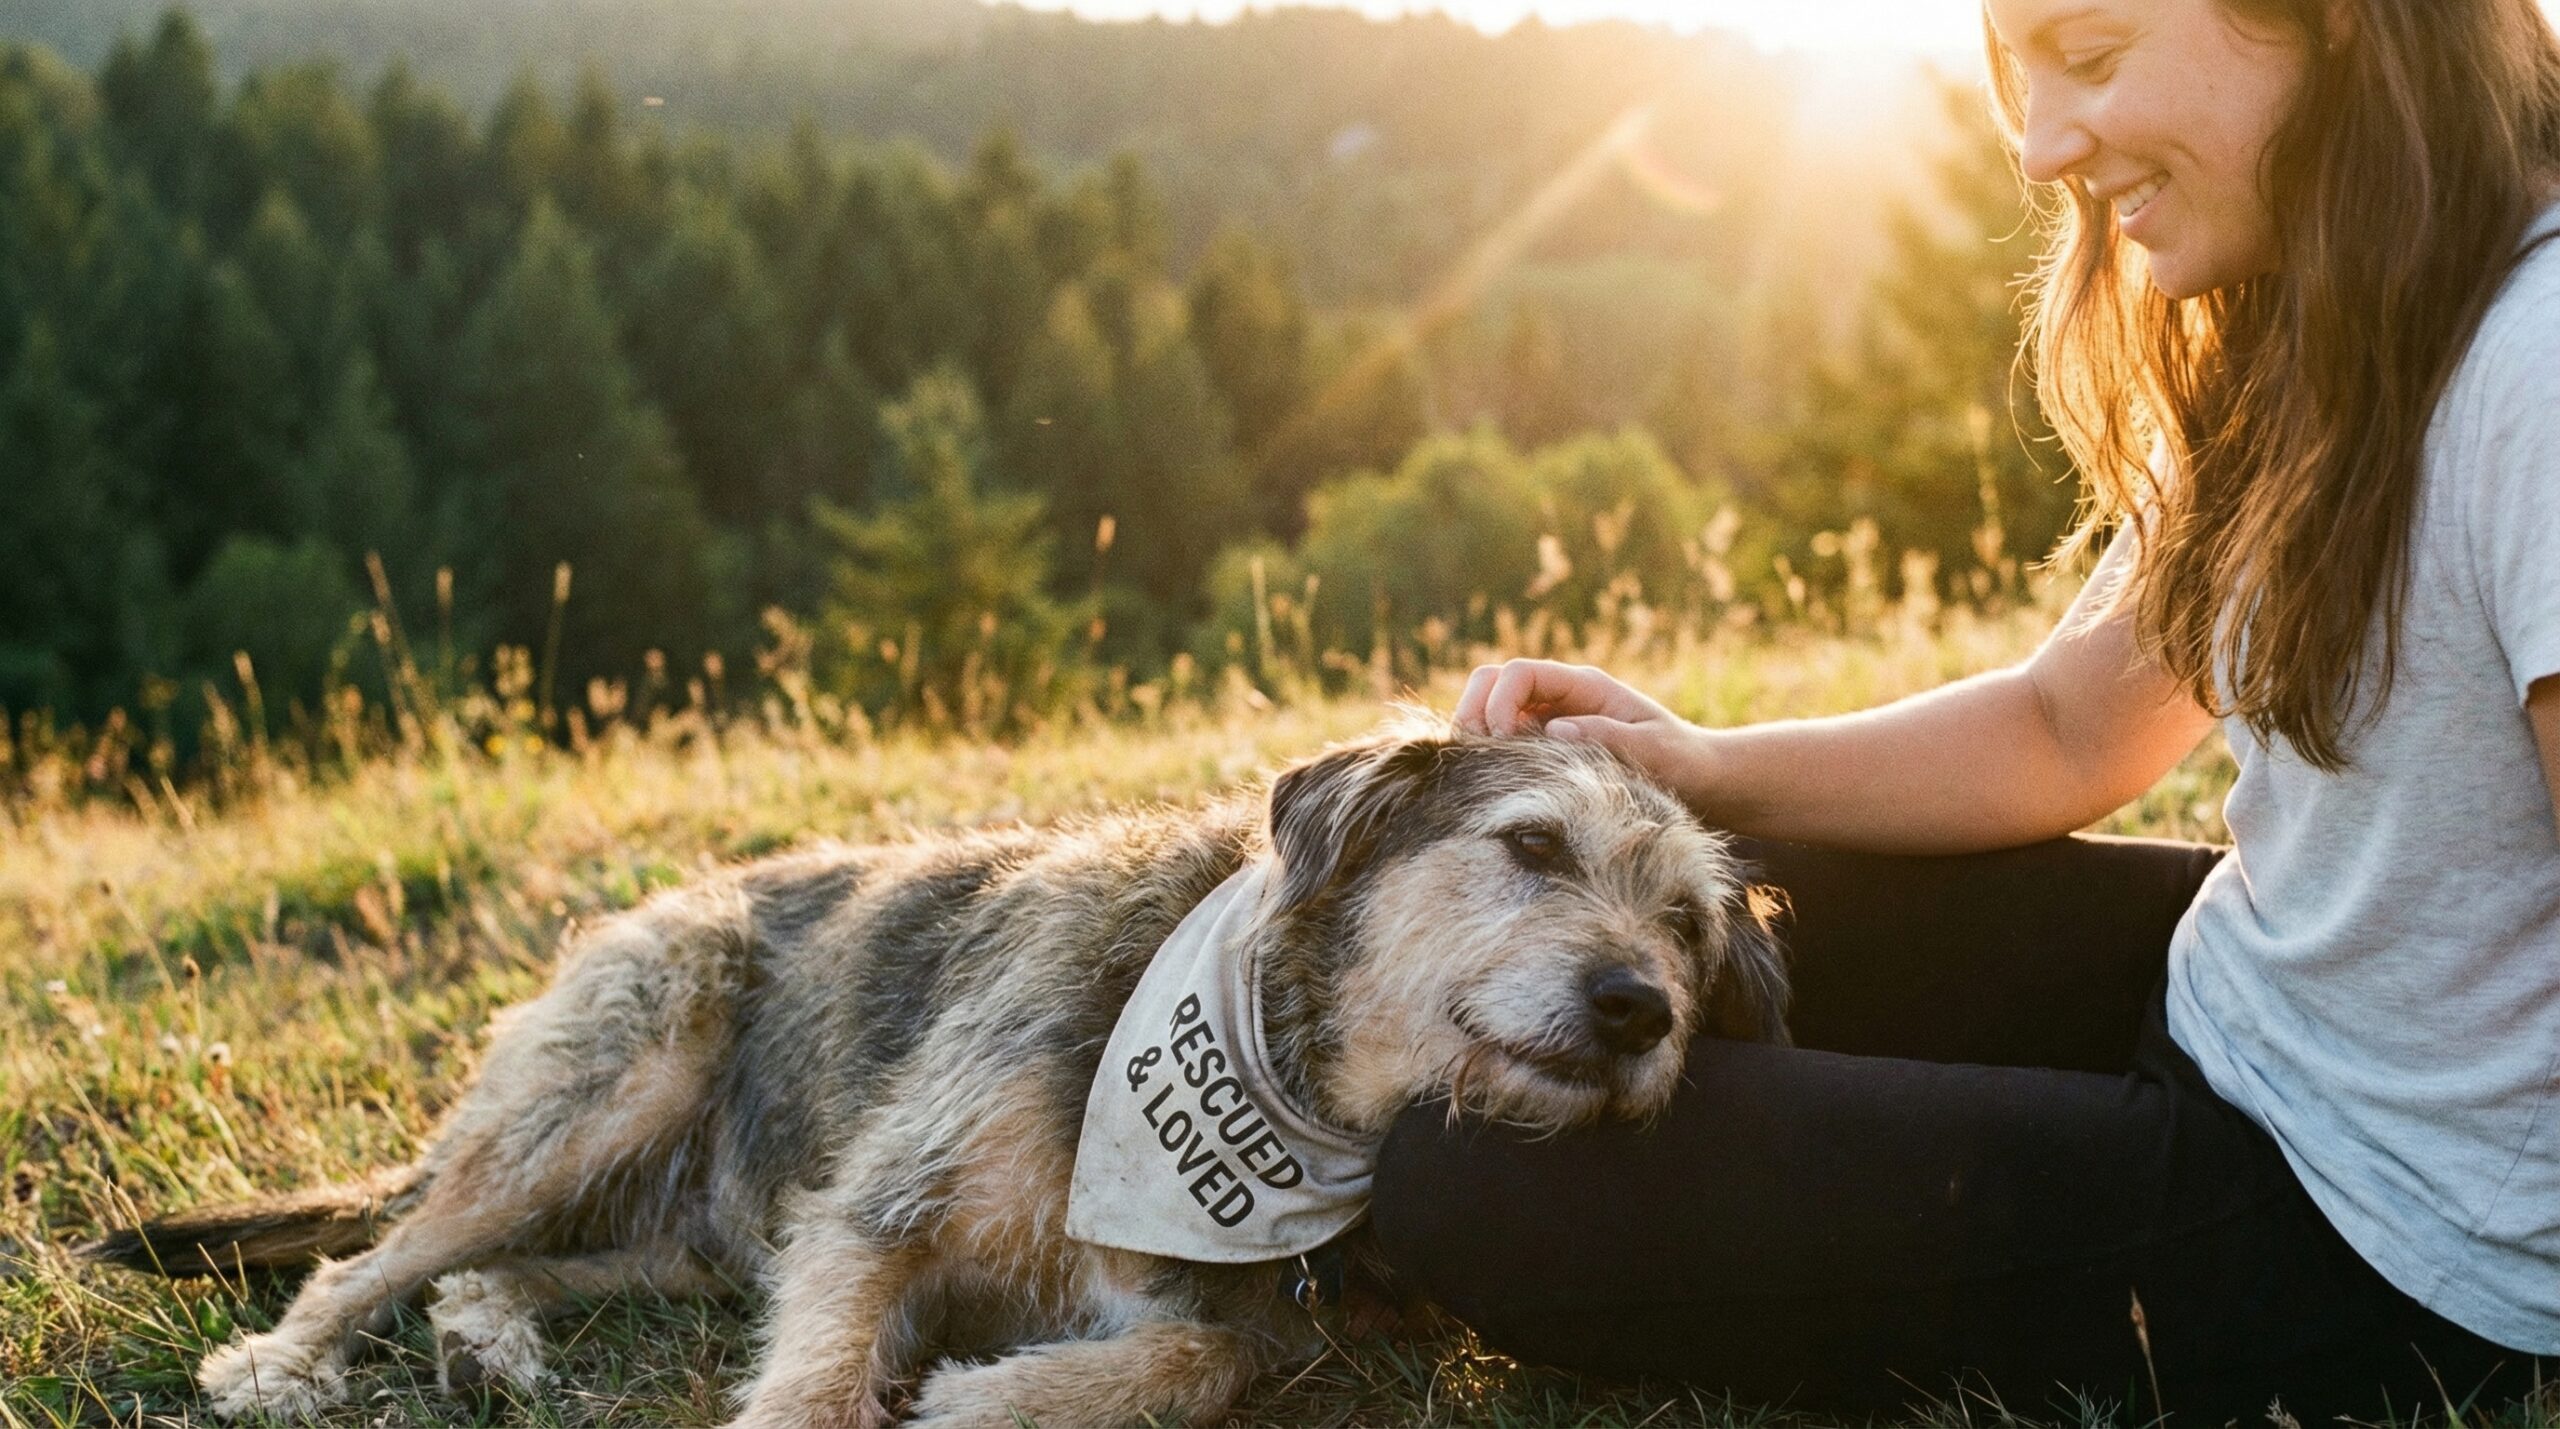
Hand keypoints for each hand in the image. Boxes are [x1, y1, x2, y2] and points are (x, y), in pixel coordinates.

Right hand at [1453, 659, 1706, 796]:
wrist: (1695, 777)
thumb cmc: (1680, 761)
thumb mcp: (1654, 749)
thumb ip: (1608, 736)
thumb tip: (1555, 730)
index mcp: (1584, 686)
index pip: (1520, 673)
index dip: (1500, 702)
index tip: (1505, 743)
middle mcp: (1559, 696)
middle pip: (1491, 680)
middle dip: (1474, 710)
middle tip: (1477, 756)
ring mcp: (1547, 718)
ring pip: (1488, 707)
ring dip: (1475, 732)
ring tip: (1479, 769)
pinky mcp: (1543, 745)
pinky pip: (1500, 738)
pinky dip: (1486, 752)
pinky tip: (1491, 779)